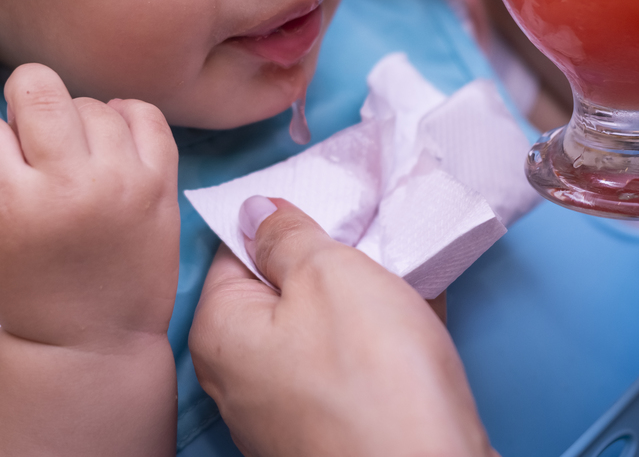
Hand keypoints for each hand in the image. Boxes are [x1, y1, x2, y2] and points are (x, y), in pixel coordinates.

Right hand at [0, 63, 180, 347]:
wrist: (96, 339)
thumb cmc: (32, 288)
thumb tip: (21, 112)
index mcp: (16, 206)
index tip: (0, 165)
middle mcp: (72, 186)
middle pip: (39, 88)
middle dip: (25, 98)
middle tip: (33, 130)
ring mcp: (123, 180)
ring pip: (91, 102)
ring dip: (76, 120)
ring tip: (76, 155)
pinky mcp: (162, 183)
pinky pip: (145, 113)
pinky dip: (125, 118)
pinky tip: (112, 142)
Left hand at [189, 197, 496, 456]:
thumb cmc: (375, 382)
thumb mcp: (329, 273)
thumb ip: (287, 235)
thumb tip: (257, 213)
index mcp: (220, 332)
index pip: (236, 252)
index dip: (283, 223)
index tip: (325, 206)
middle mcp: (240, 378)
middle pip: (279, 291)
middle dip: (327, 262)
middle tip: (370, 238)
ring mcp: (284, 411)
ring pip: (320, 328)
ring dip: (361, 299)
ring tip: (403, 276)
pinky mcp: (331, 431)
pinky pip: (349, 367)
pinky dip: (379, 341)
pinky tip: (418, 321)